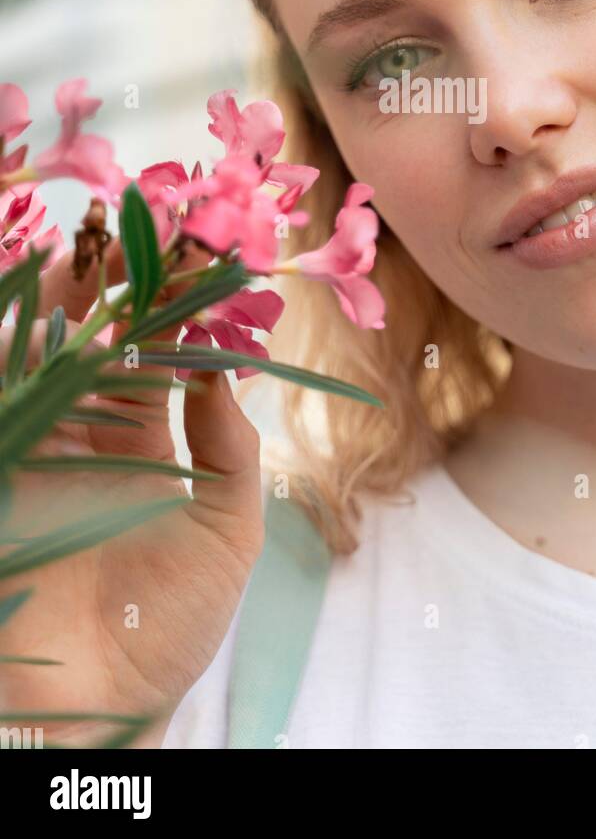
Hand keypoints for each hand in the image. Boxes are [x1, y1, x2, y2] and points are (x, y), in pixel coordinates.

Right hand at [0, 237, 264, 746]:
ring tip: (95, 249)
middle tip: (146, 228)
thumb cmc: (170, 629)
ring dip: (66, 300)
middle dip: (119, 283)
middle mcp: (83, 434)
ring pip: (46, 354)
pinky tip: (45, 314)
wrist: (98, 712)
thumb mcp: (227, 530)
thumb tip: (227, 367)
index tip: (200, 251)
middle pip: (98, 338)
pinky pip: (5, 396)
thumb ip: (228, 446)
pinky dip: (18, 349)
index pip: (156, 354)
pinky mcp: (2, 469)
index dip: (177, 305)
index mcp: (140, 443)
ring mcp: (35, 448)